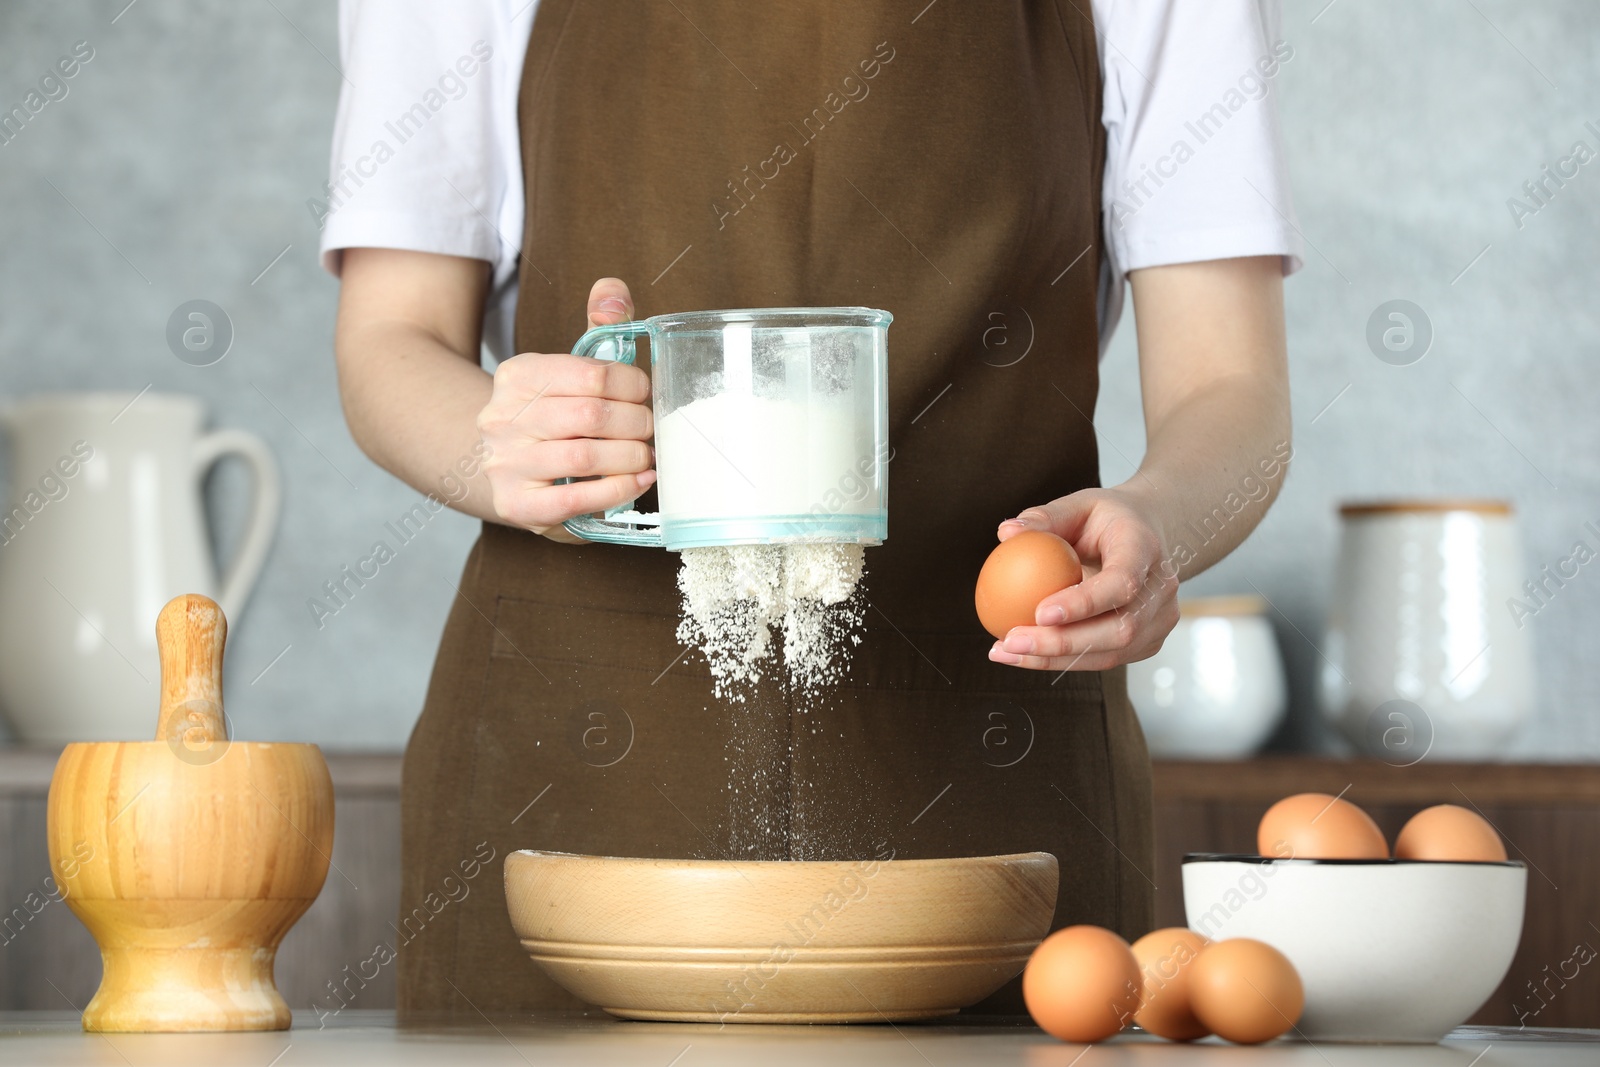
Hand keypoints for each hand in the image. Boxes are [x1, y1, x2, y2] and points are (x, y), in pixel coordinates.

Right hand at [476, 278, 654, 541]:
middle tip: (652, 429)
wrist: (504, 468)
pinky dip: (617, 490)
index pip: (590, 373)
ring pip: (585, 456)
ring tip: (647, 456)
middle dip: (637, 424)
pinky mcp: (518, 504)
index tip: (648, 394)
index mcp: (518, 376)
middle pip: (591, 416)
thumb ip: (598, 329)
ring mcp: (506, 464)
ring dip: (631, 457)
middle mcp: (503, 418)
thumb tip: (613, 290)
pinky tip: (637, 481)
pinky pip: (575, 499)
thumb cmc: (552, 416)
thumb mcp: (569, 369)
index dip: (633, 385)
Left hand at [986, 487, 1179, 670]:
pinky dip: (1060, 661)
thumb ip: (1044, 517)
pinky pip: (1103, 659)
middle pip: (1119, 629)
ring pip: (1110, 654)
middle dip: (1061, 643)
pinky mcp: (1147, 642)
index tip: (1040, 613)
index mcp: (1145, 549)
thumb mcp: (1078, 505)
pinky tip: (1022, 654)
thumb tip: (1005, 532)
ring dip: (1053, 659)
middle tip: (1012, 640)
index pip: (1122, 583)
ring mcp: (1159, 620)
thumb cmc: (1106, 519)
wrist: (1147, 535)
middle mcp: (1161, 589)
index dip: (1085, 603)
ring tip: (1006, 651)